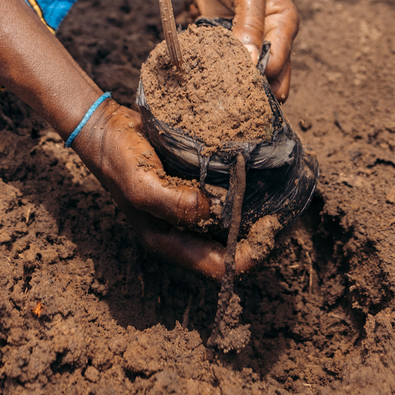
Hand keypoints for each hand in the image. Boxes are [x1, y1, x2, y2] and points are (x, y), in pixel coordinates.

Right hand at [72, 98, 276, 279]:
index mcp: (170, 241)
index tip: (274, 230)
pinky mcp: (193, 185)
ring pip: (232, 223)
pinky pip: (225, 197)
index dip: (250, 255)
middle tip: (288, 212)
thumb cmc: (119, 159)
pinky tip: (262, 173)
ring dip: (257, 213)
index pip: (220, 267)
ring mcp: (188, 208)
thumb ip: (173, 203)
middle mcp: (183, 230)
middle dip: (261, 236)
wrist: (105, 127)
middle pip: (230, 248)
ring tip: (283, 194)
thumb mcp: (141, 184)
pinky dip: (245, 190)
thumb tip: (211, 210)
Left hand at [191, 0, 299, 101]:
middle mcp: (273, 35)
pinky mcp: (231, 41)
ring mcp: (251, 40)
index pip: (278, 60)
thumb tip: (252, 60)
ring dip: (238, 83)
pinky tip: (210, 81)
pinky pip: (229, 63)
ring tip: (222, 96)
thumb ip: (249, 22)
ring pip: (250, 73)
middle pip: (270, 74)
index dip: (261, 74)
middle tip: (235, 104)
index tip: (240, 83)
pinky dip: (222, 71)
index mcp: (285, 22)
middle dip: (255, 88)